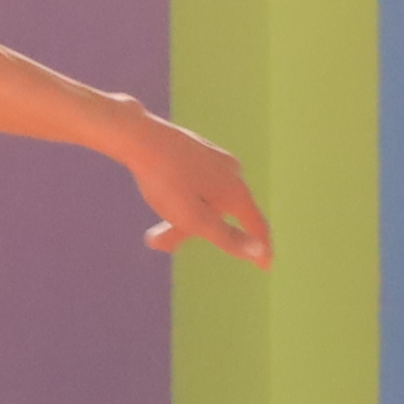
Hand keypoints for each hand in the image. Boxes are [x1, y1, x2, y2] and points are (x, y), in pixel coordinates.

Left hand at [119, 114, 272, 265]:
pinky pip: (197, 182)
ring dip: (181, 216)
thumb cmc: (165, 181)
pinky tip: (162, 194)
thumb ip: (226, 237)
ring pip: (206, 198)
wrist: (138, 136)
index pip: (257, 225)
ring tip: (150, 228)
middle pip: (222, 214)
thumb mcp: (193, 218)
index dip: (261, 249)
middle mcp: (233, 172)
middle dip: (191, 232)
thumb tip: (259, 252)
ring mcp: (217, 157)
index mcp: (236, 191)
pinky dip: (180, 197)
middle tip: (160, 242)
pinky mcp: (199, 148)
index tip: (265, 267)